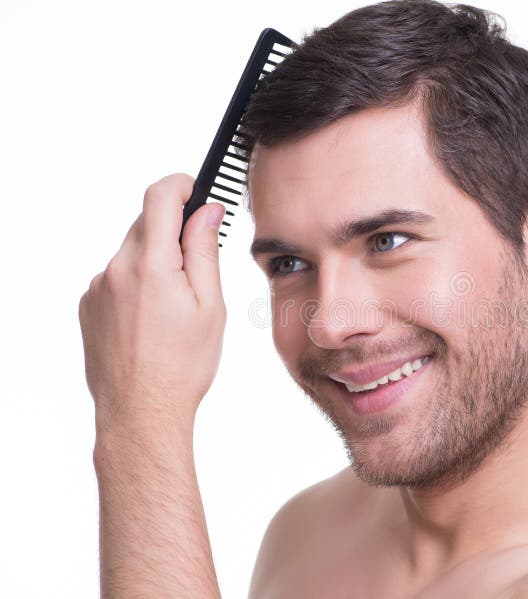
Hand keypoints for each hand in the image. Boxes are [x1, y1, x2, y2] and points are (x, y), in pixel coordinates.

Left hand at [79, 174, 226, 433]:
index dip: (180, 185)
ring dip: (155, 260)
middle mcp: (116, 269)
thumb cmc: (182, 366)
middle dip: (174, 231)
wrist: (140, 410)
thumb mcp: (210, 306)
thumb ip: (205, 251)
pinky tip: (152, 316)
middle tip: (199, 262)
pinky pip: (116, 276)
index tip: (195, 191)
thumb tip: (206, 212)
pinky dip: (137, 281)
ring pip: (132, 251)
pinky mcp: (88, 304)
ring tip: (175, 304)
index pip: (159, 197)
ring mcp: (97, 287)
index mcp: (151, 265)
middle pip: (146, 224)